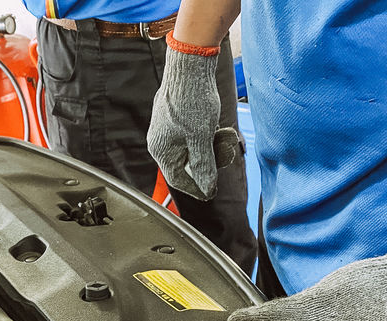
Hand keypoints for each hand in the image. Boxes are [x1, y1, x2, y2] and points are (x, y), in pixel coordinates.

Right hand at [147, 39, 238, 200]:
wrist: (191, 63)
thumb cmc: (193, 99)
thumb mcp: (202, 138)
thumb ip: (204, 166)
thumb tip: (207, 189)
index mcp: (160, 149)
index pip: (177, 180)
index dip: (196, 188)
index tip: (213, 191)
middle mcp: (160, 140)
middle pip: (185, 164)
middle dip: (208, 163)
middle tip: (225, 157)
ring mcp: (168, 127)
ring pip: (192, 148)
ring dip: (211, 148)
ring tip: (226, 139)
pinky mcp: (178, 116)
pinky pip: (193, 135)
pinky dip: (208, 135)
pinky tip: (220, 129)